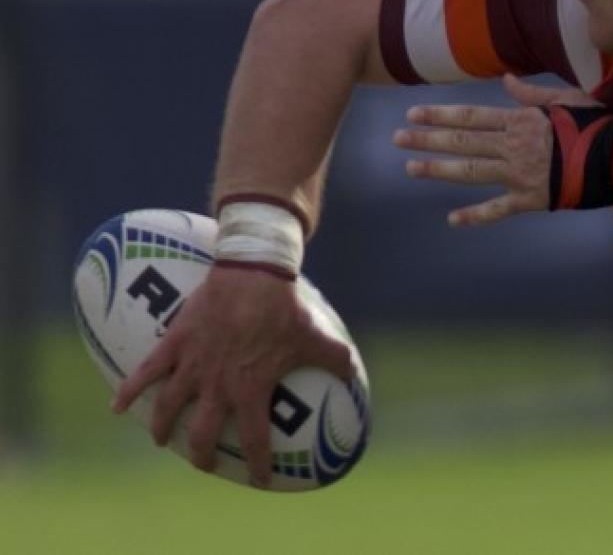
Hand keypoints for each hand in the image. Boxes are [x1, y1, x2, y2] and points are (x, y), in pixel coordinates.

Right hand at [111, 265, 354, 486]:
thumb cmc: (285, 308)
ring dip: (162, 427)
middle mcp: (218, 384)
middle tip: (204, 464)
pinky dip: (128, 391)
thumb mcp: (314, 336)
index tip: (261, 479)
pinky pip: (145, 372)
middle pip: (202, 433)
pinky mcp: (174, 344)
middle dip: (201, 455)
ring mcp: (192, 365)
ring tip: (160, 438)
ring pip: (169, 408)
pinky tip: (116, 408)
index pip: (253, 438)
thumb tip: (355, 373)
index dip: (257, 462)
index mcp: (251, 388)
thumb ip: (335, 358)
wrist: (253, 274)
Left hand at [395, 74, 598, 225]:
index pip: (472, 117)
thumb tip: (506, 80)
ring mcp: (520, 175)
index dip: (440, 115)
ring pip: (472, 171)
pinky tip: (452, 220)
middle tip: (398, 139)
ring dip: (439, 170)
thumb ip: (532, 93)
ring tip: (412, 168)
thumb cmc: (598, 124)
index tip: (413, 113)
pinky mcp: (532, 200)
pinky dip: (476, 216)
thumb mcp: (566, 98)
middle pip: (463, 142)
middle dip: (428, 139)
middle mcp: (514, 146)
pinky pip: (499, 209)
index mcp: (521, 120)